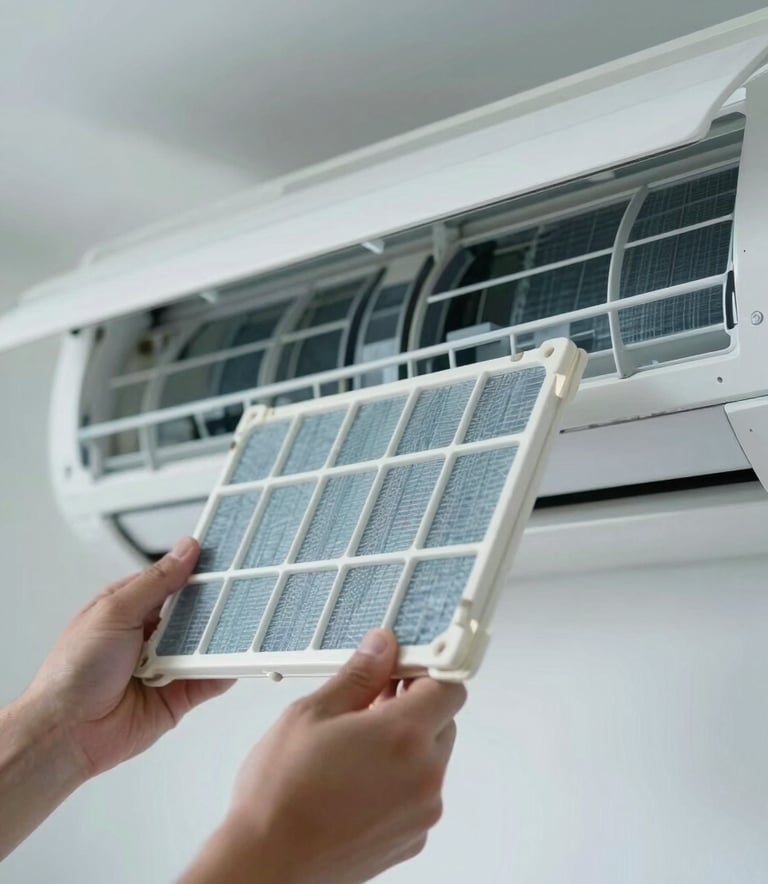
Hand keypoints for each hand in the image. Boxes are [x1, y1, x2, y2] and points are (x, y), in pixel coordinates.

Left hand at [28, 537, 232, 778]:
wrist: (65, 734)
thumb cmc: (73, 671)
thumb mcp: (115, 612)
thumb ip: (157, 582)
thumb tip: (186, 550)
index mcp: (130, 607)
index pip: (173, 581)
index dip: (198, 571)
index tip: (229, 559)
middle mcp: (149, 635)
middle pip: (195, 613)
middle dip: (217, 605)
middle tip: (247, 592)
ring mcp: (164, 666)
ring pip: (204, 646)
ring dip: (221, 639)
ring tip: (246, 625)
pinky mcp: (176, 696)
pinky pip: (208, 681)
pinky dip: (224, 672)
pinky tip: (239, 661)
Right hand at [183, 630, 465, 883]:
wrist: (267, 865)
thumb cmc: (281, 796)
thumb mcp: (311, 714)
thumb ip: (358, 675)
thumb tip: (381, 648)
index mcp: (404, 736)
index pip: (449, 687)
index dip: (426, 671)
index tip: (403, 667)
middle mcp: (424, 776)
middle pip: (443, 722)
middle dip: (413, 706)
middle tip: (370, 702)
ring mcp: (421, 813)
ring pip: (431, 759)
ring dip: (406, 745)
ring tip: (355, 746)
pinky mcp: (411, 839)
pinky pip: (419, 795)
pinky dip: (399, 782)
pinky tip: (356, 780)